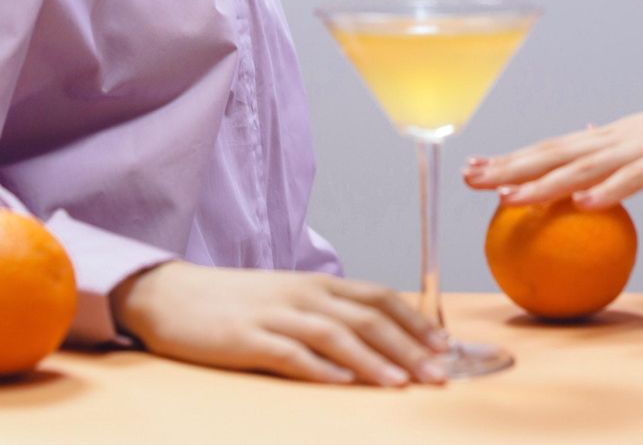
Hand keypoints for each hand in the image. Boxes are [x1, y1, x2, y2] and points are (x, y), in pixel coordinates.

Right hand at [110, 262, 449, 386]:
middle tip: (439, 373)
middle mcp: (305, 295)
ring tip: (403, 383)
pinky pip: (289, 354)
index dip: (416, 320)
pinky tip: (343, 383)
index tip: (445, 345)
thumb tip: (378, 337)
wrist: (173, 295)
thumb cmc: (239, 301)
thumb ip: (330, 312)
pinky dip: (320, 368)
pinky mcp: (246, 338)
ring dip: (374, 359)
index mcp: (319, 283)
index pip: (379, 297)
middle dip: (408, 347)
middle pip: (367, 318)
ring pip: (336, 335)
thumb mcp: (292, 298)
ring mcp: (275, 315)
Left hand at [463, 60, 642, 207]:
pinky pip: (640, 178)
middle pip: (554, 154)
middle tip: (467, 178)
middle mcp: (619, 138)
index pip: (551, 148)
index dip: (511, 159)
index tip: (475, 169)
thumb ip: (623, 155)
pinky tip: (585, 204)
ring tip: (509, 197)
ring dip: (545, 183)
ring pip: (586, 166)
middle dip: (508, 167)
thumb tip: (590, 166)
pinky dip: (611, 190)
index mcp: (612, 137)